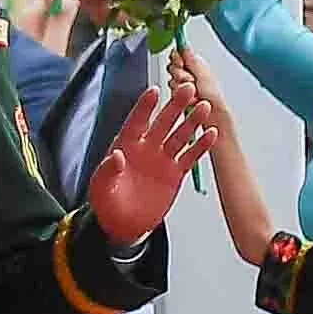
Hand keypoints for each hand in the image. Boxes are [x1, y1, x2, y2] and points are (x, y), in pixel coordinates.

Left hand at [87, 75, 221, 241]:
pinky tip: (211, 134)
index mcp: (125, 145)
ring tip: (205, 106)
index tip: (155, 91)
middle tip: (188, 89)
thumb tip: (116, 155)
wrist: (122, 225)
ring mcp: (162, 159)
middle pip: (163, 122)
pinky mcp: (175, 173)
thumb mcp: (101, 187)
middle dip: (175, 106)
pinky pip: (189, 157)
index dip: (145, 107)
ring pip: (180, 136)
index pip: (136, 121)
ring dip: (192, 121)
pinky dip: (200, 146)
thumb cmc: (107, 203)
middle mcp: (146, 148)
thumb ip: (108, 170)